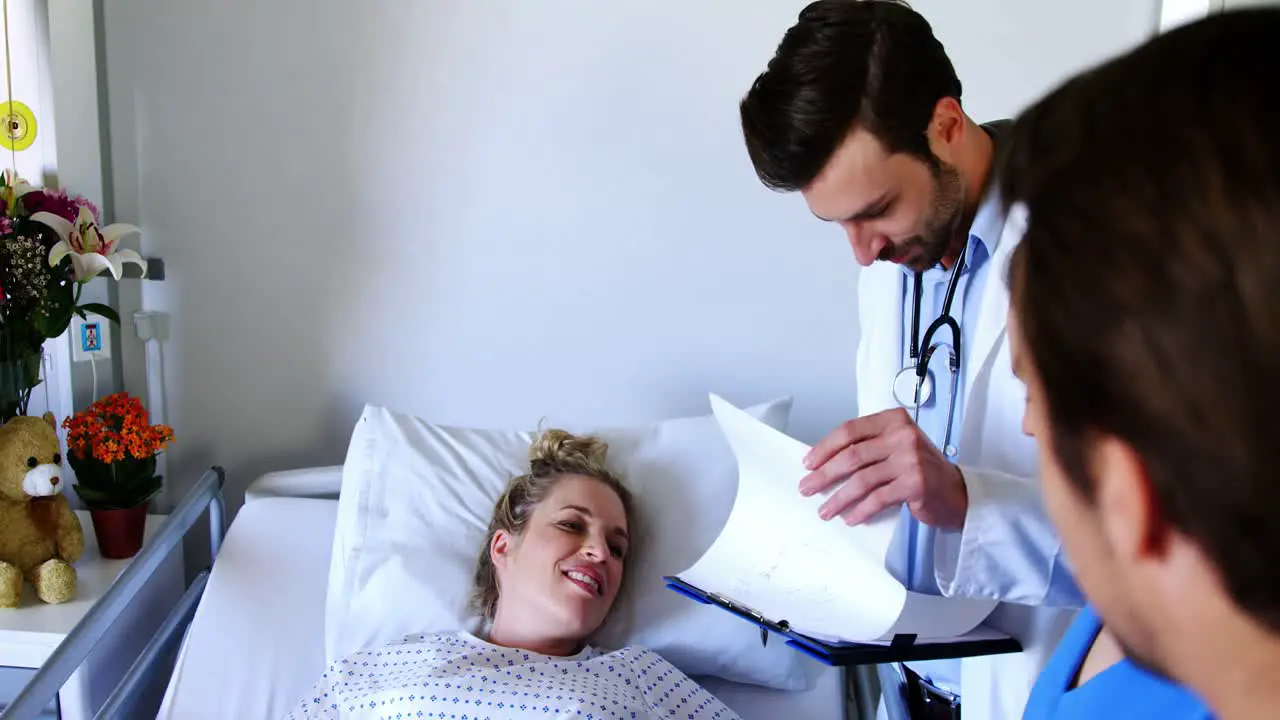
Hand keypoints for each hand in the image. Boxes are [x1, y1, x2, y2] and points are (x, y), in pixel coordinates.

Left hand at [799, 408, 968, 528]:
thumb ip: (868, 446)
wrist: (957, 492)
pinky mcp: (915, 483)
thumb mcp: (896, 446)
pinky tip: (850, 518)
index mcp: (894, 420)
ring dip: (838, 498)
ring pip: (862, 479)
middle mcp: (903, 435)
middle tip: (808, 487)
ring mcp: (910, 459)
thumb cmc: (921, 469)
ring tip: (825, 510)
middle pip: (852, 455)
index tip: (808, 462)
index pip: (850, 430)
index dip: (825, 447)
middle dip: (824, 474)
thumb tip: (825, 461)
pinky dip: (860, 510)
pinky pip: (877, 498)